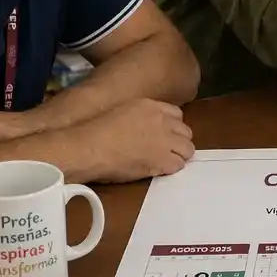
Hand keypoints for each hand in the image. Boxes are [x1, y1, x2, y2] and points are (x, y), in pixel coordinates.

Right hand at [70, 98, 195, 182]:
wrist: (89, 147)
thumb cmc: (96, 131)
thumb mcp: (122, 112)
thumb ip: (140, 117)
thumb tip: (144, 128)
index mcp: (151, 106)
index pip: (177, 115)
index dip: (172, 127)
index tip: (165, 135)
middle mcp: (162, 121)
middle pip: (186, 132)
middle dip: (178, 141)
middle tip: (166, 151)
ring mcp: (164, 140)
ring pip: (187, 149)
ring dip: (178, 156)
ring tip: (164, 162)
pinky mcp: (162, 159)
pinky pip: (178, 165)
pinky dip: (171, 168)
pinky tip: (158, 170)